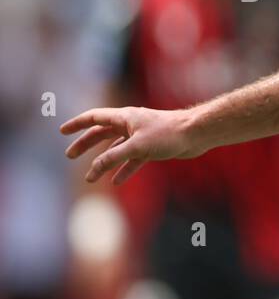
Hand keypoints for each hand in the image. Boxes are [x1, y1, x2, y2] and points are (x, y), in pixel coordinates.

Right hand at [60, 106, 204, 184]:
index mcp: (124, 117)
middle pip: (102, 133)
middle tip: (70, 155)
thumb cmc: (168, 134)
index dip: (77, 124)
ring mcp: (141, 136)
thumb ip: (113, 158)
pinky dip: (124, 169)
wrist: (196, 134)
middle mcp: (131, 124)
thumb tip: (93, 170)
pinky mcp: (153, 148)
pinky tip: (116, 181)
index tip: (62, 131)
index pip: (94, 117)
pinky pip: (133, 159)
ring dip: (104, 161)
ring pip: (116, 149)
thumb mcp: (136, 147)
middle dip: (86, 144)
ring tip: (91, 176)